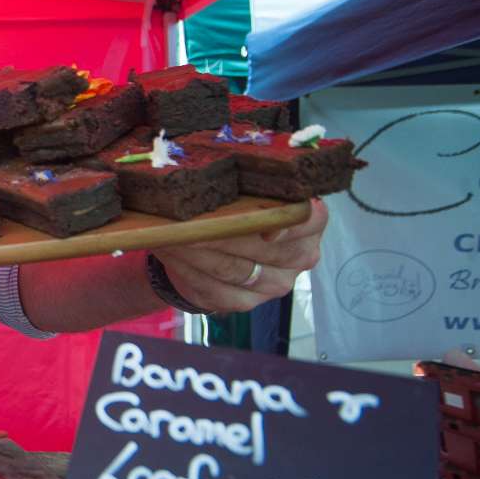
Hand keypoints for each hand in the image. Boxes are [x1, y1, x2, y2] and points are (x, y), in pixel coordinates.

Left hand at [151, 199, 329, 313]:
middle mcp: (299, 257)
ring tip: (169, 233)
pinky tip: (170, 251)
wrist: (220, 253)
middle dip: (219, 232)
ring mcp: (273, 284)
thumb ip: (246, 186)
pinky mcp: (244, 301)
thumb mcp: (248, 193)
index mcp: (309, 224)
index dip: (290, 225)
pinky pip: (213, 287)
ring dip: (196, 250)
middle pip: (261, 248)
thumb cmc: (238, 212)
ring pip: (232, 269)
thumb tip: (212, 176)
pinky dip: (186, 268)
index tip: (266, 227)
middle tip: (185, 219)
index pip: (310, 221)